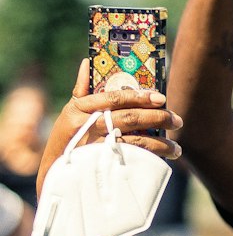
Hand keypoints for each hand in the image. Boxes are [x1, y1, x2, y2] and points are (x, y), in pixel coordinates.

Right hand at [37, 61, 182, 193]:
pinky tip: (162, 160)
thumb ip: (81, 89)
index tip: (161, 98)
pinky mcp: (101, 166)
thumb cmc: (65, 138)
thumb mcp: (69, 112)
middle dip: (158, 118)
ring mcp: (95, 148)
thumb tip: (88, 63)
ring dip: (160, 144)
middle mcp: (88, 126)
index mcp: (81, 109)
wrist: (53, 173)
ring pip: (135, 142)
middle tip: (177, 120)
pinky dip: (148, 159)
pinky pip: (130, 160)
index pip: (115, 98)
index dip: (140, 96)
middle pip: (130, 118)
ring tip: (176, 147)